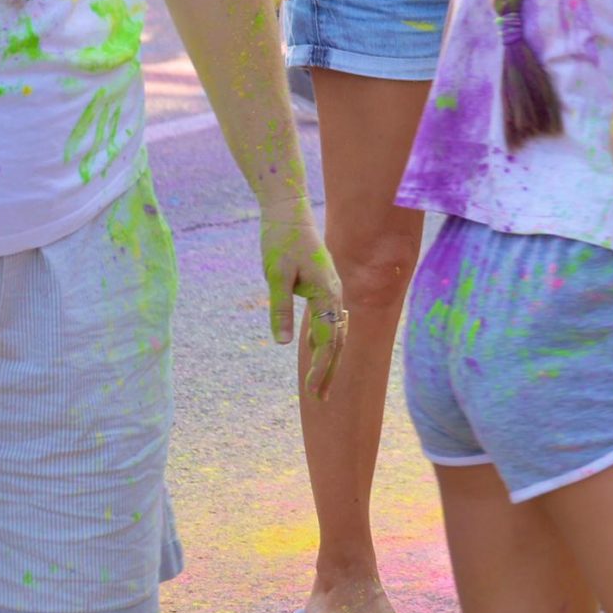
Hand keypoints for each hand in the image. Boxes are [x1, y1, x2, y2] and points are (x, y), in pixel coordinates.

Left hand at [261, 200, 345, 398]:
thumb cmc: (280, 241)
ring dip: (330, 359)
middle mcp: (334, 294)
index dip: (321, 368)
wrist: (288, 211)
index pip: (327, 340)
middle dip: (330, 372)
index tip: (312, 392)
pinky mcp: (324, 287)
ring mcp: (332, 290)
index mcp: (326, 294)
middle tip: (321, 401)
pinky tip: (323, 352)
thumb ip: (279, 309)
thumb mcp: (274, 276)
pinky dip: (329, 341)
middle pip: (337, 340)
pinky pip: (331, 320)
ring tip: (322, 385)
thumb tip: (281, 343)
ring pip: (337, 331)